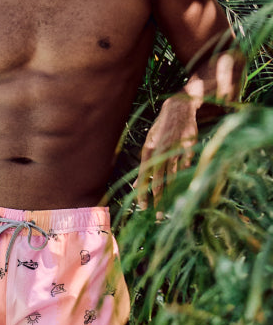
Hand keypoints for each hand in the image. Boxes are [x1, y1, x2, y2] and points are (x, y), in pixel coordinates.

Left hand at [136, 94, 197, 209]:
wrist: (179, 109)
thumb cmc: (161, 129)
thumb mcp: (149, 145)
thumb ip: (144, 166)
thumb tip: (136, 184)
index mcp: (148, 152)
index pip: (143, 177)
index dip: (143, 193)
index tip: (142, 207)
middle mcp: (161, 152)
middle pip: (158, 181)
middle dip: (158, 200)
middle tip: (158, 215)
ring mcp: (176, 150)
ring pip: (173, 177)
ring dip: (171, 194)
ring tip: (170, 208)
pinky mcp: (189, 147)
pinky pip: (187, 165)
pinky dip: (185, 176)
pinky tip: (186, 187)